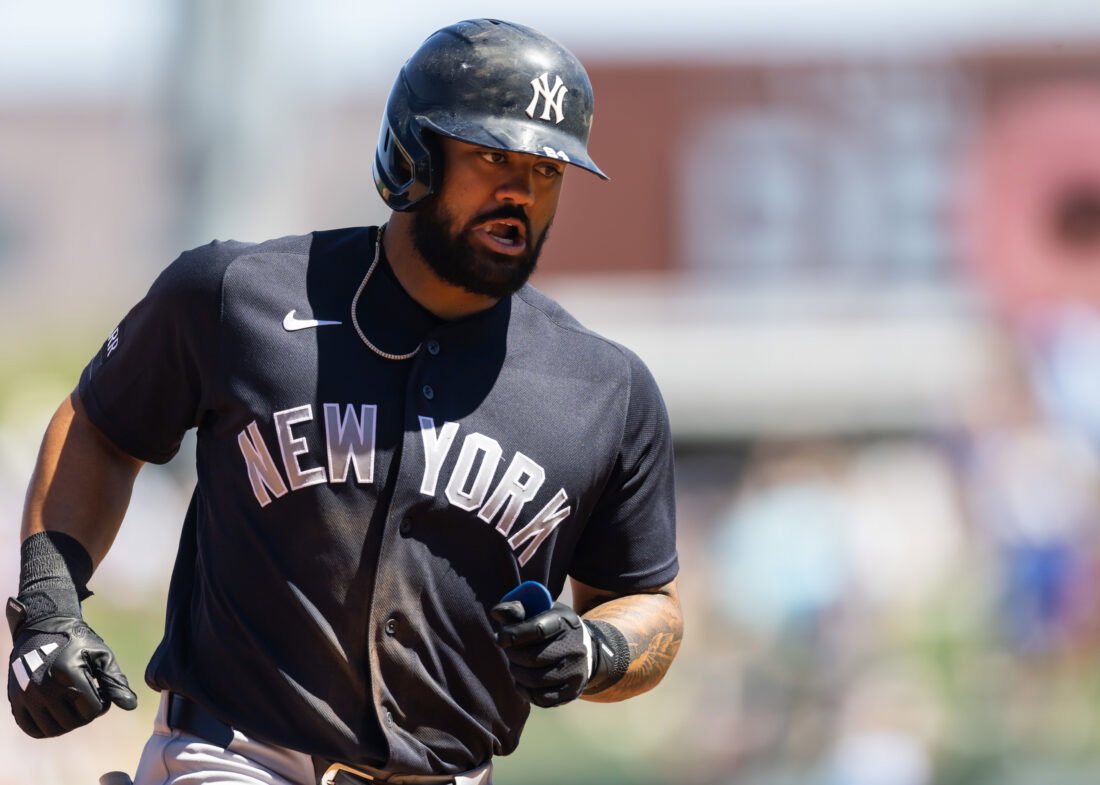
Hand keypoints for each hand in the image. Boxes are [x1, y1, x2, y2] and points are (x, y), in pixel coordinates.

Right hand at [7, 598, 137, 737]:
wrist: (44, 628)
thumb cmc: (78, 641)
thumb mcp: (101, 655)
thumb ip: (115, 681)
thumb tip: (131, 706)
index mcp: (67, 674)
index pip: (92, 711)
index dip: (102, 705)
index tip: (101, 691)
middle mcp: (43, 687)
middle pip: (73, 723)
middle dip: (86, 715)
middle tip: (88, 698)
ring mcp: (26, 695)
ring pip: (52, 730)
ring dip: (68, 723)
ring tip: (73, 705)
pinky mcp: (15, 700)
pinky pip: (31, 729)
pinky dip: (46, 728)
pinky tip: (57, 714)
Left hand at [490, 600, 590, 707]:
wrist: (585, 650)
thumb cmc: (553, 628)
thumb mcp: (541, 610)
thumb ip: (518, 609)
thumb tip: (497, 613)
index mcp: (565, 622)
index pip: (537, 629)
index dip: (514, 635)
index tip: (499, 639)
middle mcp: (574, 647)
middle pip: (532, 658)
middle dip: (513, 655)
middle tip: (510, 651)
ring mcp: (576, 671)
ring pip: (534, 680)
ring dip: (517, 673)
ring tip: (517, 665)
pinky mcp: (573, 691)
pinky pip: (541, 698)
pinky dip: (525, 691)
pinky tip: (524, 681)